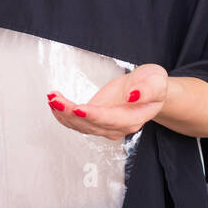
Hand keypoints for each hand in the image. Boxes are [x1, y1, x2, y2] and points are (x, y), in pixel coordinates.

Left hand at [46, 64, 168, 140]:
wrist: (147, 89)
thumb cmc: (152, 84)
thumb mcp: (155, 80)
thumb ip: (147, 89)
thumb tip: (133, 95)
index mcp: (133, 118)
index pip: (111, 120)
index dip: (93, 115)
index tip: (78, 107)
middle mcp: (117, 127)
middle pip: (91, 125)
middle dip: (70, 113)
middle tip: (56, 100)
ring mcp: (105, 125)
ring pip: (80, 125)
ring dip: (63, 114)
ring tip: (52, 98)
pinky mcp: (95, 119)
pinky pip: (77, 122)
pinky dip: (63, 113)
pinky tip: (55, 103)